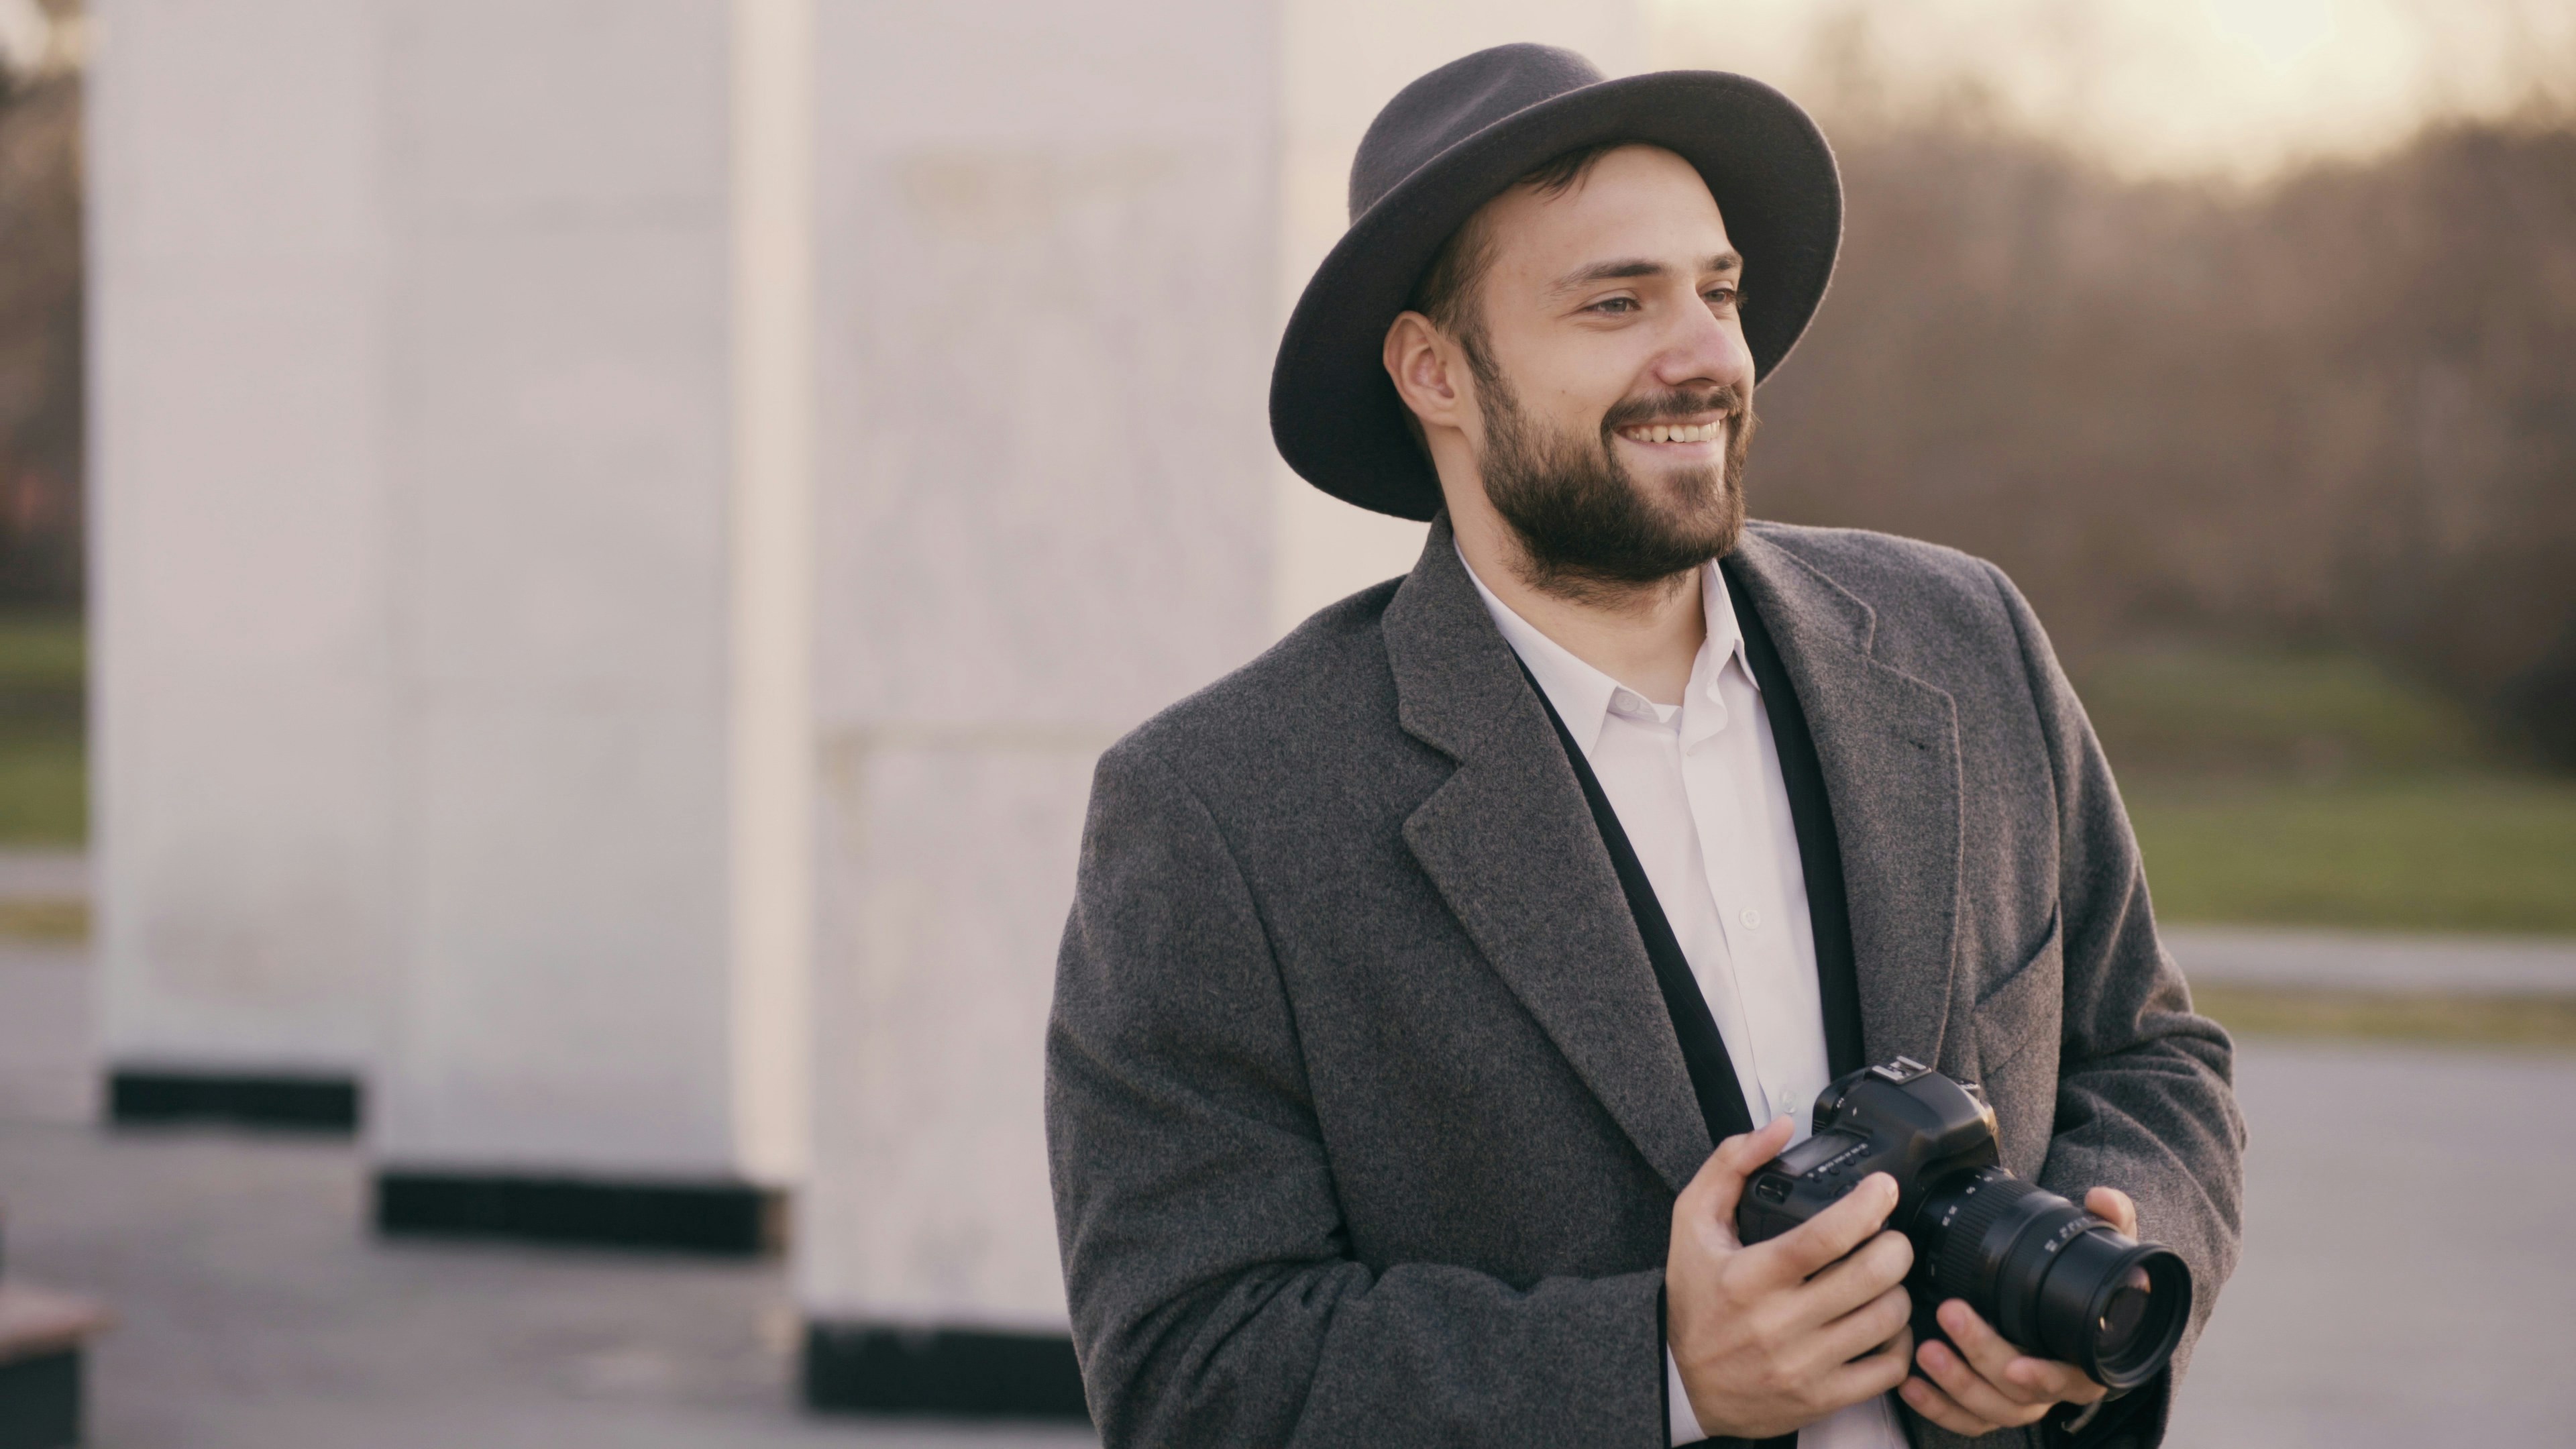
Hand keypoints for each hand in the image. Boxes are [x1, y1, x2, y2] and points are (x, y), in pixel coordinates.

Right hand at [1666, 1117, 1917, 1438]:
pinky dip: (1899, 1342)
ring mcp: (1804, 1365)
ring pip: (1888, 1319)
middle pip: (1873, 1275)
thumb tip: (1780, 1128)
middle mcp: (1779, 1323)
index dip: (1868, 1205)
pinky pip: (1890, 1369)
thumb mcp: (1692, 1222)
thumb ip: (1730, 1164)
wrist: (1685, 1384)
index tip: (1883, 1189)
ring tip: (1882, 1280)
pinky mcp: (1823, 1398)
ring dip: (1897, 1290)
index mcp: (1749, 1276)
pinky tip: (1881, 1325)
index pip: (1826, 1236)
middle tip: (1889, 1237)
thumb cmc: (1696, 1301)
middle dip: (1896, 1246)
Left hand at [1898, 1186, 2136, 1435]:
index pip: (2069, 1379)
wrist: (2064, 1311)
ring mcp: (2019, 1399)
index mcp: (2085, 1359)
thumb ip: (2111, 1223)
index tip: (2017, 1365)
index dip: (2044, 1377)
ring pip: (1990, 1408)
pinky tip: (1910, 1385)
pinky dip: (1937, 1408)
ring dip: (1955, 1384)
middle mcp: (2052, 1386)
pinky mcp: (1986, 1405)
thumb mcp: (2101, 1254)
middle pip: (2019, 1391)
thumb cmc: (2080, 1288)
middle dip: (1983, 1356)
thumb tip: (2102, 1198)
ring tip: (1925, 1349)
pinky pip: (1964, 1420)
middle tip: (1951, 1313)